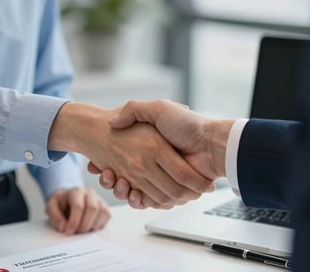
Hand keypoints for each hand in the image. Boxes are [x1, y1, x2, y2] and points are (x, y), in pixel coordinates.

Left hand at [46, 187, 110, 234]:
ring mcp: (99, 199)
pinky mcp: (104, 206)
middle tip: (76, 233)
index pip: (79, 206)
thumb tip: (63, 227)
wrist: (67, 199)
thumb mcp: (51, 207)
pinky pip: (107, 215)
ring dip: (92, 226)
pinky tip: (89, 228)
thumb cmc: (60, 203)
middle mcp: (90, 193)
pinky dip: (99, 225)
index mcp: (76, 191)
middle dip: (84, 225)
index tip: (68, 232)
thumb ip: (54, 217)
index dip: (74, 221)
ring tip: (82, 231)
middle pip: (93, 209)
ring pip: (102, 212)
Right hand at [88, 100, 233, 207]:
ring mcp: (160, 177)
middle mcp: (153, 162)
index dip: (108, 163)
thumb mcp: (158, 108)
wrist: (211, 143)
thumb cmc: (188, 125)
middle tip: (105, 174)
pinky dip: (137, 200)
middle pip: (124, 175)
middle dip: (111, 178)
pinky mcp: (168, 190)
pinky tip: (130, 192)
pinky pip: (148, 200)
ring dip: (121, 189)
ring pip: (132, 189)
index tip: (97, 164)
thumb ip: (135, 109)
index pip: (121, 157)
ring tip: (116, 182)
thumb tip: (113, 122)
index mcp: (150, 146)